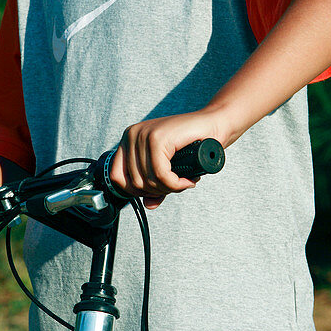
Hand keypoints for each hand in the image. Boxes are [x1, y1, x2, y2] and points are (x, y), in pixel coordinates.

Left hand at [109, 111, 223, 209]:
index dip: (136, 191)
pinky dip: (176, 184)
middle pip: (135, 182)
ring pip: (149, 180)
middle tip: (176, 186)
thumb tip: (148, 205)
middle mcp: (132, 135)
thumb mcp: (168, 167)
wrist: (213, 124)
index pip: (116, 176)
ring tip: (184, 182)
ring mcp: (143, 134)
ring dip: (170, 188)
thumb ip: (156, 185)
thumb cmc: (191, 143)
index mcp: (128, 139)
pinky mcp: (158, 138)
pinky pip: (161, 174)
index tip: (157, 191)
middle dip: (158, 191)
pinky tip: (187, 181)